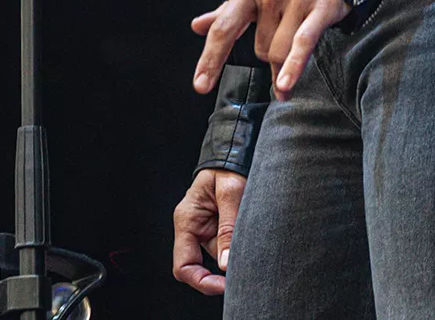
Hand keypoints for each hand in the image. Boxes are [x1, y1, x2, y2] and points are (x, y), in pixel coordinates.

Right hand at [172, 166, 245, 294]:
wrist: (234, 150)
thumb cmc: (228, 165)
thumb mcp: (230, 193)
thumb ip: (228, 227)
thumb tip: (226, 262)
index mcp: (187, 219)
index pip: (183, 265)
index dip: (202, 281)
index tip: (224, 284)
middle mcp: (192, 227)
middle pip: (199, 267)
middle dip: (218, 275)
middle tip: (241, 277)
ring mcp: (205, 229)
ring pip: (216, 258)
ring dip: (231, 259)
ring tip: (251, 251)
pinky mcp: (218, 228)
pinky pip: (225, 247)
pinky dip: (235, 250)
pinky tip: (248, 247)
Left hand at [191, 0, 348, 99]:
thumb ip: (226, 13)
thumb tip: (197, 26)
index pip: (224, 27)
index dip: (211, 58)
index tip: (201, 84)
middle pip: (260, 49)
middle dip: (269, 54)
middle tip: (282, 37)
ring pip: (279, 51)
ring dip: (284, 65)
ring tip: (292, 59)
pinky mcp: (321, 8)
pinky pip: (302, 43)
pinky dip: (293, 67)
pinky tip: (285, 85)